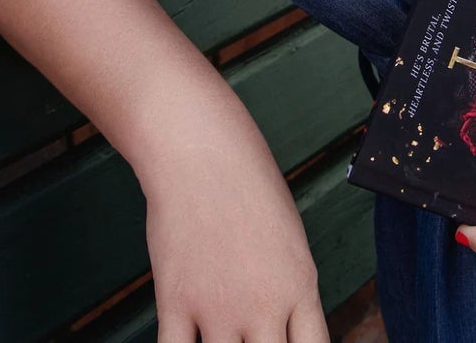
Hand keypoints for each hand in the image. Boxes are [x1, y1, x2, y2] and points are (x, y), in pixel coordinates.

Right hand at [145, 137, 328, 342]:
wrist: (202, 152)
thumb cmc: (248, 181)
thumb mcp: (288, 234)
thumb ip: (287, 287)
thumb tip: (281, 323)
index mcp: (300, 285)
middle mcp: (263, 306)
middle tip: (249, 338)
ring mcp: (218, 309)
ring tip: (219, 334)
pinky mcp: (175, 304)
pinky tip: (184, 340)